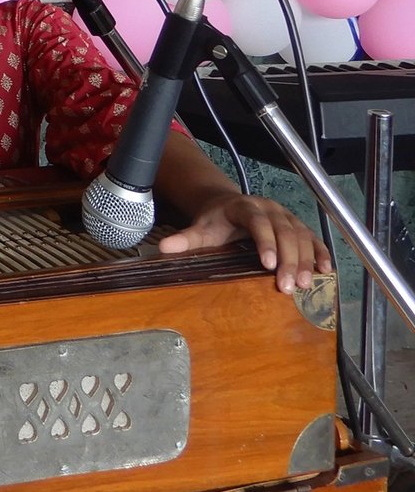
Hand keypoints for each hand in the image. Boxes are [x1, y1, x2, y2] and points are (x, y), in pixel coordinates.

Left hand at [157, 193, 331, 292]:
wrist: (227, 205)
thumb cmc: (215, 221)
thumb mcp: (200, 228)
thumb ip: (184, 238)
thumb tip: (164, 248)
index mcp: (245, 207)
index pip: (257, 222)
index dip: (265, 241)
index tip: (268, 263)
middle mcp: (270, 209)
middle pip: (284, 232)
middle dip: (288, 259)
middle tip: (289, 285)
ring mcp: (286, 216)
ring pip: (301, 236)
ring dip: (306, 260)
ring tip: (306, 284)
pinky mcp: (297, 225)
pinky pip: (313, 238)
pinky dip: (321, 253)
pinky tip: (326, 270)